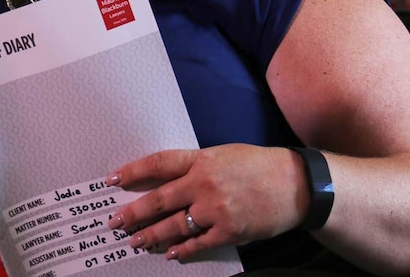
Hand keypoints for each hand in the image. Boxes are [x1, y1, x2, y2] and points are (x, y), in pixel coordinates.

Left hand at [105, 144, 307, 261]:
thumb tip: (166, 180)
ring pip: (174, 225)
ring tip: (135, 240)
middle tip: (114, 221)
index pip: (159, 164)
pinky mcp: (230, 231)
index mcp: (202, 159)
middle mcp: (205, 183)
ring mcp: (217, 209)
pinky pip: (198, 243)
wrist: (296, 184)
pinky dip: (182, 250)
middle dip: (133, 212)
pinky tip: (169, 253)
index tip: (113, 179)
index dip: (133, 171)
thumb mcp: (223, 155)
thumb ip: (196, 166)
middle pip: (159, 199)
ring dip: (151, 235)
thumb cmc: (258, 165)